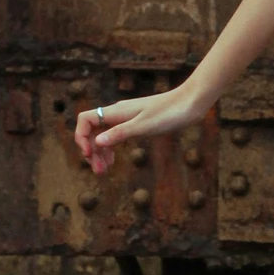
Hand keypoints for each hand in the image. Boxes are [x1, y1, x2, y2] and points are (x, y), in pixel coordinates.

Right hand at [73, 80, 209, 175]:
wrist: (192, 102)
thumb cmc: (170, 112)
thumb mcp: (145, 126)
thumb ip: (120, 133)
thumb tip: (97, 142)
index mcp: (117, 112)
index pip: (86, 120)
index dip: (81, 137)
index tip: (90, 155)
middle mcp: (118, 113)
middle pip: (93, 130)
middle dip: (91, 150)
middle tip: (98, 171)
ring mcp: (127, 118)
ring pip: (104, 134)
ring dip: (100, 152)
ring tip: (103, 171)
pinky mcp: (138, 123)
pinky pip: (116, 135)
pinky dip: (112, 148)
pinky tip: (113, 160)